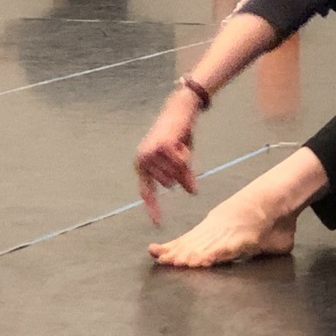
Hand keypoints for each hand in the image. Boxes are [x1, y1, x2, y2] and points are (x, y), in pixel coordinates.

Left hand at [135, 93, 200, 224]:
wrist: (181, 110)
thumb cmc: (179, 135)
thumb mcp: (181, 160)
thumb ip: (183, 176)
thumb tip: (193, 193)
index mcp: (143, 165)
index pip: (147, 192)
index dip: (153, 208)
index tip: (158, 224)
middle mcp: (142, 160)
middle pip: (168, 184)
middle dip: (180, 173)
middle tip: (181, 153)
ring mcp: (150, 154)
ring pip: (174, 174)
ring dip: (183, 163)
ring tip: (179, 146)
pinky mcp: (161, 147)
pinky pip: (180, 163)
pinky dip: (186, 156)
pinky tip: (181, 142)